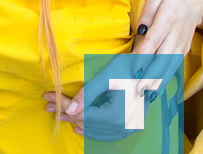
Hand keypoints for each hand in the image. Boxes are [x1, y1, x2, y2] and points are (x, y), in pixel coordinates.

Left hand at [45, 49, 179, 140]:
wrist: (155, 68)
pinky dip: (92, 130)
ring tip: (58, 114)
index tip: (48, 97)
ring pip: (96, 130)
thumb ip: (87, 94)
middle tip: (48, 104)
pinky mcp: (130, 126)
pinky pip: (107, 133)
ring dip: (76, 121)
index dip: (64, 105)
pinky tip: (79, 128)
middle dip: (66, 112)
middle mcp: (124, 127)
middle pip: (87, 123)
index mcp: (117, 116)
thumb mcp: (107, 78)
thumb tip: (70, 110)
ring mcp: (128, 129)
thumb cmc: (131, 68)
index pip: (83, 114)